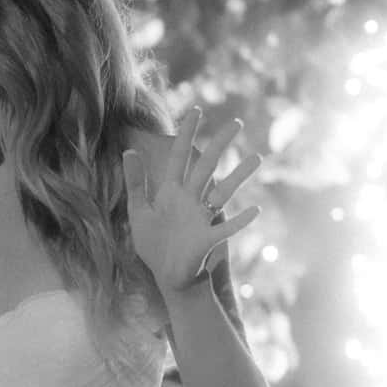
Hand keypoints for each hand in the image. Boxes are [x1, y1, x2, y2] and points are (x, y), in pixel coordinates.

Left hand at [124, 107, 261, 288]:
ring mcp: (201, 218)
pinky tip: (255, 210)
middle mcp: (191, 200)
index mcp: (172, 192)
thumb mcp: (139, 212)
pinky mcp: (207, 240)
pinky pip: (226, 229)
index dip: (187, 134)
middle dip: (220, 144)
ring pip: (223, 192)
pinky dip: (241, 221)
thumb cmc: (155, 245)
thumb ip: (135, 183)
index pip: (180, 157)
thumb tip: (129, 150)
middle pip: (206, 167)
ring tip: (257, 158)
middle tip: (237, 122)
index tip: (196, 110)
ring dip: (239, 175)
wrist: (166, 277)